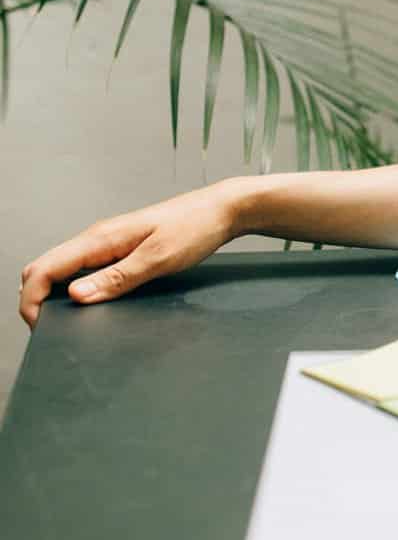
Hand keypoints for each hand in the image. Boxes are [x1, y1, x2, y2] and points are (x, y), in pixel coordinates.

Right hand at [19, 180, 244, 328]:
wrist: (223, 210)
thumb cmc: (195, 228)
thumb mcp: (158, 259)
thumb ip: (117, 279)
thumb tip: (76, 297)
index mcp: (100, 239)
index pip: (44, 268)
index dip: (31, 300)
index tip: (39, 326)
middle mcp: (98, 239)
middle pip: (46, 269)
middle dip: (37, 299)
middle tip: (49, 329)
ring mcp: (109, 244)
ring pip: (64, 270)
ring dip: (57, 294)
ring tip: (67, 320)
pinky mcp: (123, 249)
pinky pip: (87, 269)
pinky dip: (79, 288)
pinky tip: (92, 302)